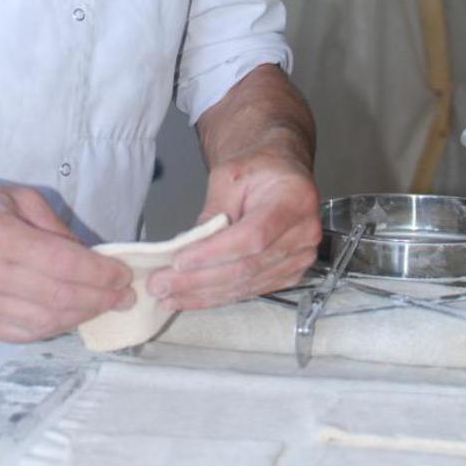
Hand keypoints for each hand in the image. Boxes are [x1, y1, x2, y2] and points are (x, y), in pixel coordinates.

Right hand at [0, 177, 133, 341]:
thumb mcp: (19, 196)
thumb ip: (56, 228)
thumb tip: (93, 258)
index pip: (60, 263)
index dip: (98, 273)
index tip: (122, 275)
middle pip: (55, 297)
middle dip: (98, 299)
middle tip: (123, 295)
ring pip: (41, 322)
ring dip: (80, 317)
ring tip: (103, 306)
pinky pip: (20, 334)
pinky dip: (52, 327)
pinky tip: (71, 315)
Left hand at [147, 151, 320, 309]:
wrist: (279, 175)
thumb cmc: (257, 169)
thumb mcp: (229, 175)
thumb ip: (213, 210)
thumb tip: (189, 245)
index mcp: (294, 199)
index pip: (252, 236)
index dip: (214, 253)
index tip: (179, 261)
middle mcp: (304, 233)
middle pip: (247, 266)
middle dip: (199, 279)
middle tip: (161, 284)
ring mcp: (300, 257)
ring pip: (246, 285)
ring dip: (203, 293)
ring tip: (167, 295)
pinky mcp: (289, 274)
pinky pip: (250, 290)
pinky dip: (217, 296)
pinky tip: (191, 297)